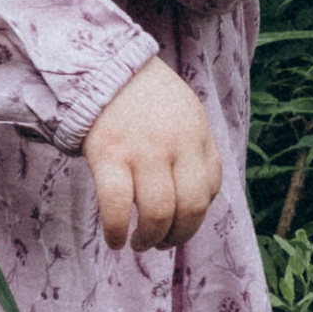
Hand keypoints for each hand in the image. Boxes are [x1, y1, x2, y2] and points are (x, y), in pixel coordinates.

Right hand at [80, 60, 221, 251]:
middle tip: (161, 243)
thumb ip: (196, 151)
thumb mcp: (185, 114)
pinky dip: (116, 231)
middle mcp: (175, 144)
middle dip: (177, 236)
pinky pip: (116, 205)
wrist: (102, 68)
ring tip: (139, 243)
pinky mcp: (108, 154)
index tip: (180, 226)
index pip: (210, 188)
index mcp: (197, 134)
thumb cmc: (145, 97)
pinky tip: (114, 240)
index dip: (197, 216)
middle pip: (190, 207)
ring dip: (150, 238)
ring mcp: (142, 149)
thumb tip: (199, 199)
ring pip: (158, 212)